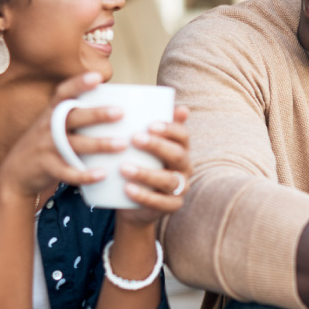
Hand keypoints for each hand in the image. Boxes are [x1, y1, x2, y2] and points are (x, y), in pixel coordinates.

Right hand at [0, 72, 117, 201]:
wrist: (16, 173)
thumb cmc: (46, 145)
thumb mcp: (53, 125)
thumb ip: (75, 115)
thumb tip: (114, 103)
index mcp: (51, 113)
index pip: (63, 93)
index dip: (79, 83)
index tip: (97, 77)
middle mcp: (48, 127)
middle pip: (73, 117)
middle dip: (96, 114)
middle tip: (120, 111)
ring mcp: (46, 147)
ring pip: (74, 144)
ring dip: (99, 144)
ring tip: (122, 144)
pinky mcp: (46, 168)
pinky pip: (67, 171)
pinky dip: (84, 174)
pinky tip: (102, 174)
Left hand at [115, 105, 191, 227]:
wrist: (134, 205)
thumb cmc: (138, 167)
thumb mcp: (141, 148)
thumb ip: (145, 127)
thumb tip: (150, 101)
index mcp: (180, 149)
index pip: (183, 135)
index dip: (170, 128)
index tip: (150, 124)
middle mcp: (185, 168)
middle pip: (177, 155)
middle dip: (157, 146)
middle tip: (134, 138)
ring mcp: (180, 189)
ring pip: (169, 180)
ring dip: (146, 173)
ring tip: (123, 167)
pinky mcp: (171, 207)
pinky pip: (160, 203)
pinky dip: (144, 196)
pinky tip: (127, 189)